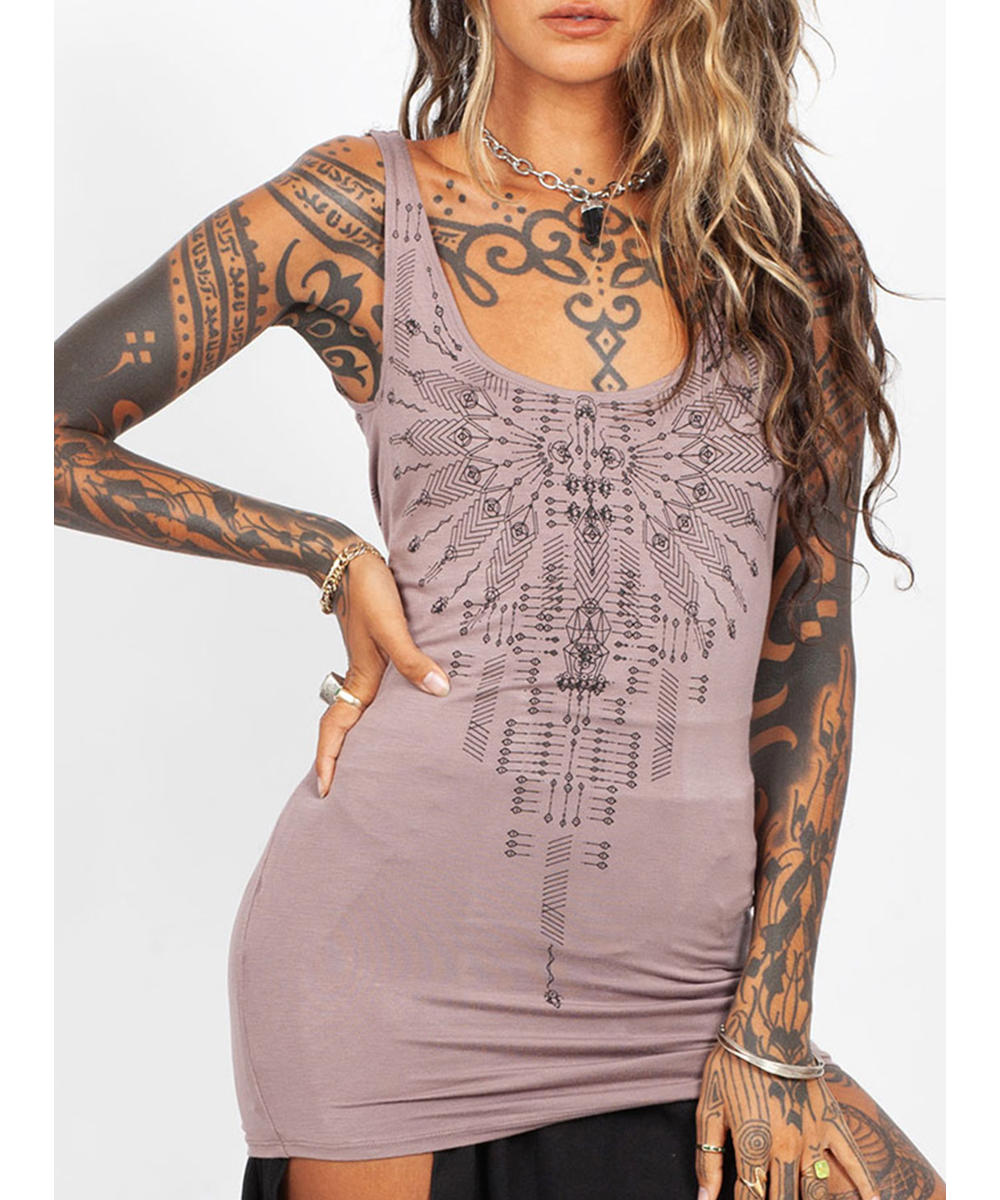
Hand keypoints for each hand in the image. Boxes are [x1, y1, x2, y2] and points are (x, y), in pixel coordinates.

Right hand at [315, 551, 450, 795]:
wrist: (349, 560)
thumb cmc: (370, 590)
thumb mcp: (393, 626)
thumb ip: (413, 660)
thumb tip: (439, 692)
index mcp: (361, 680)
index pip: (336, 729)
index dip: (329, 760)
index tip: (326, 790)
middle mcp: (362, 679)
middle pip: (347, 730)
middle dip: (344, 762)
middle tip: (350, 793)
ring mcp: (368, 666)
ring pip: (362, 713)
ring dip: (361, 739)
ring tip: (374, 764)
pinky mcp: (377, 652)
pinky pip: (376, 694)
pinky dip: (381, 713)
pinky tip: (401, 713)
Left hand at [694, 1041, 879, 1199]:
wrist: (766, 1027)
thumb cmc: (732, 1065)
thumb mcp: (709, 1108)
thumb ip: (707, 1158)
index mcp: (752, 1146)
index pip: (751, 1197)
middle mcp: (784, 1149)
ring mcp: (812, 1137)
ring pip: (815, 1191)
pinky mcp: (832, 1123)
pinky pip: (853, 1161)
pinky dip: (864, 1185)